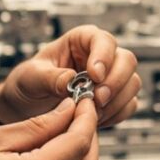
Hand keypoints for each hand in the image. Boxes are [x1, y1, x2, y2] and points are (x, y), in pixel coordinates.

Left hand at [0, 25, 140, 127]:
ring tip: (91, 112)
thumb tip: (70, 79)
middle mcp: (101, 56)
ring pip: (132, 83)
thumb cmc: (28, 84)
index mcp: (81, 41)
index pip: (103, 40)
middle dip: (115, 82)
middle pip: (126, 61)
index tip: (95, 75)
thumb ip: (50, 78)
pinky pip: (129, 105)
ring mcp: (111, 78)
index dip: (104, 56)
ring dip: (116, 101)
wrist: (27, 109)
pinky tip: (95, 120)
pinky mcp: (115, 99)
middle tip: (96, 99)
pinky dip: (116, 114)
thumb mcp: (30, 77)